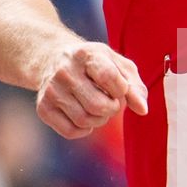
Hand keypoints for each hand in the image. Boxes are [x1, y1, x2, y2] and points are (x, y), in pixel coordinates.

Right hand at [34, 41, 148, 138]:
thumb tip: (142, 110)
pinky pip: (71, 132)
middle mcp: (64, 71)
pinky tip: (83, 115)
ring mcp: (51, 90)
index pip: (110, 79)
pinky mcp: (43, 107)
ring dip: (99, 120)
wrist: (53, 59)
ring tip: (97, 108)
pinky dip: (84, 130)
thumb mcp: (117, 65)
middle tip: (110, 102)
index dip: (121, 90)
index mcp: (86, 54)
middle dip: (112, 109)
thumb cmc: (94, 64)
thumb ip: (134, 86)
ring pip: (85, 121)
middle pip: (98, 106)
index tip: (119, 87)